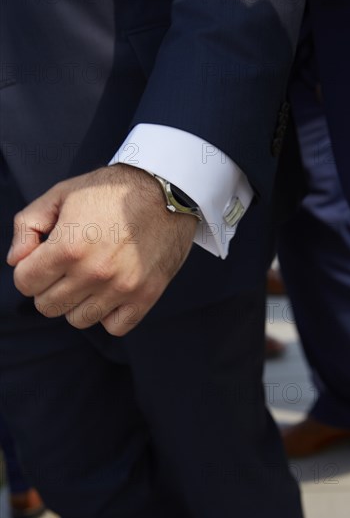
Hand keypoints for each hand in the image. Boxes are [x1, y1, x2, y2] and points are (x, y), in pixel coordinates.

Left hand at [7, 165, 196, 335]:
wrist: (166, 190)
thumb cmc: (112, 190)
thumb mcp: (62, 193)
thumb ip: (28, 224)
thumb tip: (16, 260)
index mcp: (68, 246)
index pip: (24, 282)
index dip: (29, 270)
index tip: (42, 261)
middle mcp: (93, 272)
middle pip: (47, 306)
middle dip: (48, 288)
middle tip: (65, 269)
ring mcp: (121, 288)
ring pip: (78, 319)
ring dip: (77, 302)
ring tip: (89, 279)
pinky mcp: (146, 296)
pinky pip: (114, 327)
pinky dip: (108, 315)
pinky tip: (111, 293)